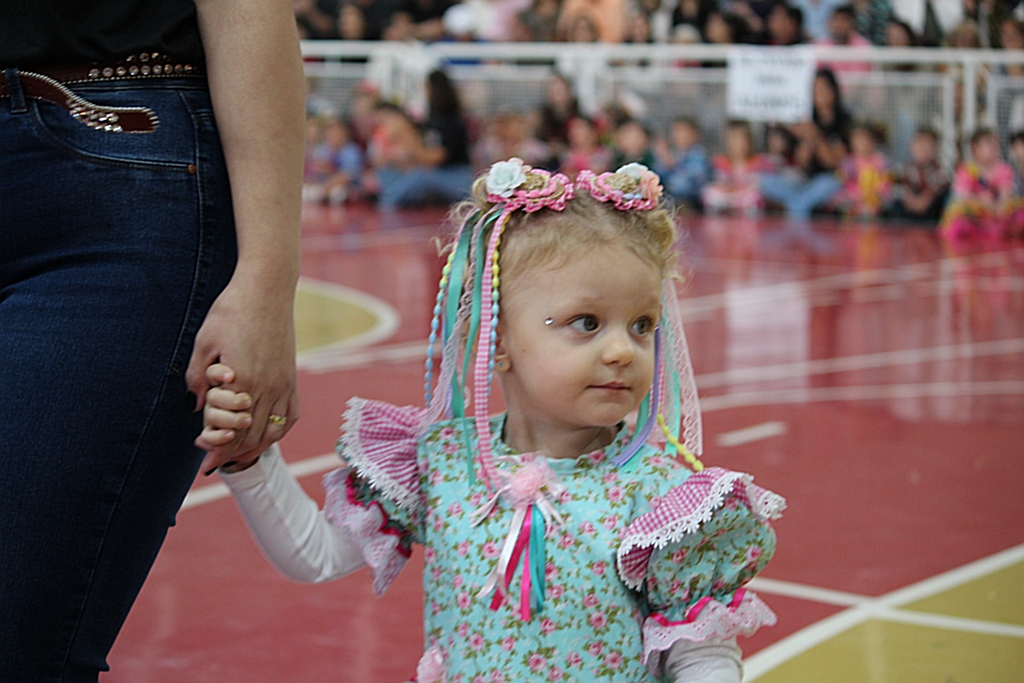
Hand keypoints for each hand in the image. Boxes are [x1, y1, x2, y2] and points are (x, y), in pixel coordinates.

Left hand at [187, 276, 298, 473]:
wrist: (266, 288)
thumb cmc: (231, 310)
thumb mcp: (203, 342)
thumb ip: (197, 378)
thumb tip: (196, 407)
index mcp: (242, 381)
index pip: (230, 431)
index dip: (217, 453)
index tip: (205, 466)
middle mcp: (266, 387)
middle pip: (251, 436)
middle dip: (232, 454)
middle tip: (215, 461)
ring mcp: (283, 383)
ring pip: (272, 429)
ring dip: (256, 447)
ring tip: (240, 454)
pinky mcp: (292, 376)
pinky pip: (290, 414)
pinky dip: (278, 430)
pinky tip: (267, 433)